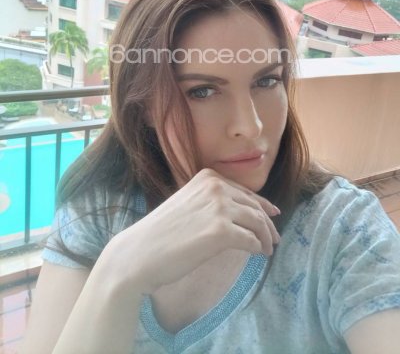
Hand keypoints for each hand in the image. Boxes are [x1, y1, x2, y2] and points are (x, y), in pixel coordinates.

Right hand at [107, 168, 280, 293]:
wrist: (140, 253)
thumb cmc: (160, 233)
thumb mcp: (188, 204)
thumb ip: (211, 202)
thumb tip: (239, 212)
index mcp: (207, 177)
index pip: (244, 192)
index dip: (261, 205)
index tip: (273, 214)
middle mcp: (216, 187)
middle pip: (254, 206)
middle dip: (267, 223)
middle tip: (274, 239)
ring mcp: (219, 207)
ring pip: (257, 222)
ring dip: (266, 237)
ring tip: (268, 249)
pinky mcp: (222, 231)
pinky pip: (251, 240)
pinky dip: (257, 248)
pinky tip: (257, 255)